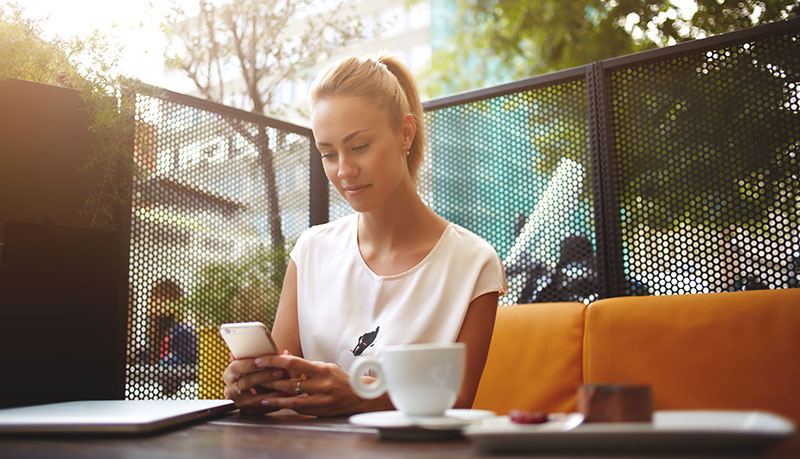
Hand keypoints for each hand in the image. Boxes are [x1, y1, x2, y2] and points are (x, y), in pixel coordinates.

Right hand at [222, 351, 290, 415]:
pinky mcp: (248, 411)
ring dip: (271, 392)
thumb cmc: (258, 370)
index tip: (261, 360)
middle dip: (264, 376)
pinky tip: (283, 397)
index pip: (235, 368)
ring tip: (284, 386)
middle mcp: (230, 389)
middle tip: (280, 371)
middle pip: (246, 382)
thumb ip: (267, 358)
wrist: (256, 388)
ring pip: (254, 398)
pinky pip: (261, 408)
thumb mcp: (257, 362)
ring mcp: (239, 402)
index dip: (248, 364)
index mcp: (230, 373)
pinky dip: (273, 402)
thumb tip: (286, 352)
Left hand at [252, 354, 391, 416]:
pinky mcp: (319, 411)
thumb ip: (305, 365)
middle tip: (252, 377)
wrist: (361, 398)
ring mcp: (320, 399)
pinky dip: (282, 405)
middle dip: (268, 380)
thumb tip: (285, 355)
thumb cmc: (341, 380)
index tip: (259, 360)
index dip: (273, 361)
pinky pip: (297, 407)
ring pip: (290, 398)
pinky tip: (271, 404)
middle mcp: (320, 384)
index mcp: (321, 369)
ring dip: (272, 396)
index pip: (293, 363)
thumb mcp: (325, 367)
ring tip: (257, 394)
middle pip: (288, 382)